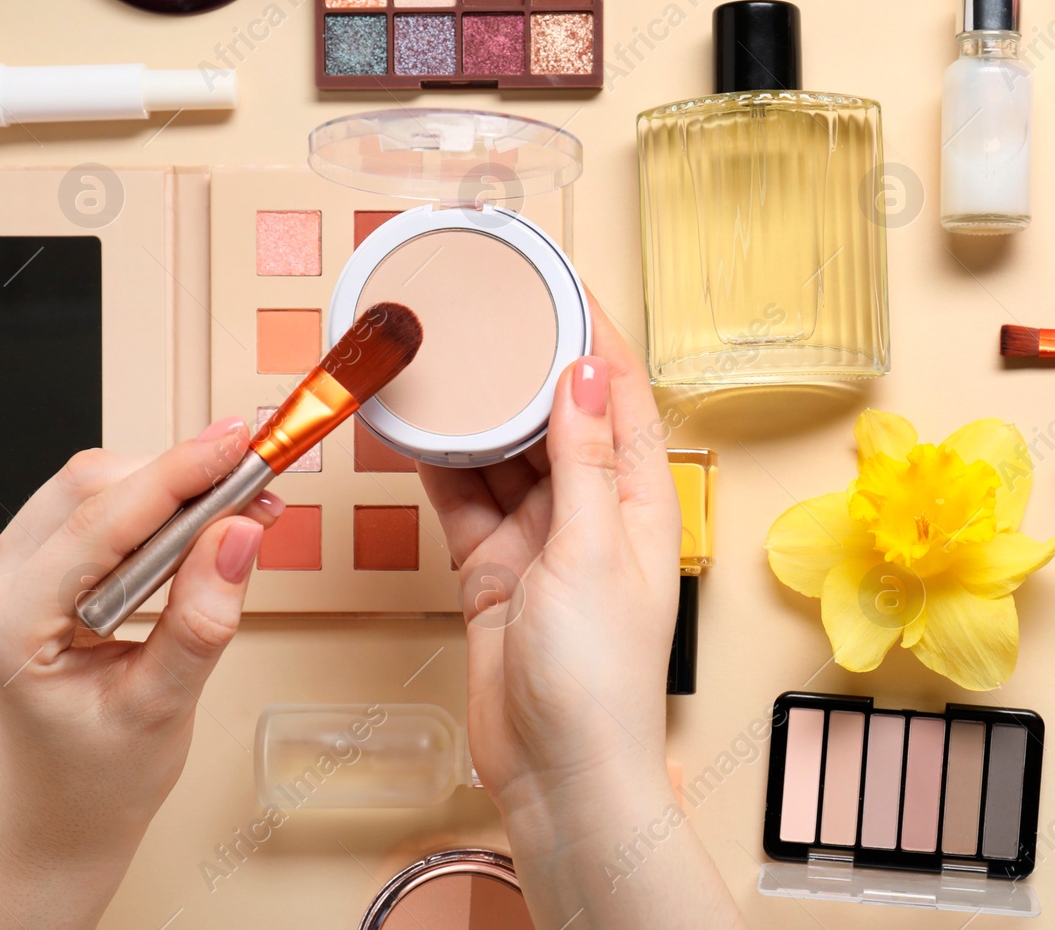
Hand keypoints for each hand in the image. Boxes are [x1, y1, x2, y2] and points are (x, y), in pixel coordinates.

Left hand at [0, 419, 280, 929]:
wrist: (64, 811)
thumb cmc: (100, 776)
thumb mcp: (165, 707)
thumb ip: (203, 619)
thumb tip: (240, 535)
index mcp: (9, 631)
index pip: (101, 523)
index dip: (178, 474)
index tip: (240, 445)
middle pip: (90, 488)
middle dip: (181, 479)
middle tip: (255, 489)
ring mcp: (0, 576)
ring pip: (91, 487)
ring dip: (169, 490)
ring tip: (234, 516)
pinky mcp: (25, 569)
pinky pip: (89, 508)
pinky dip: (150, 508)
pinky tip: (194, 530)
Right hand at [420, 306, 744, 928]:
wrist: (556, 775)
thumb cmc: (597, 678)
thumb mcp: (592, 553)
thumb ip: (585, 461)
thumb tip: (586, 373)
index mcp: (641, 501)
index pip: (622, 396)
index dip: (594, 334)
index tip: (559, 280)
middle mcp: (594, 511)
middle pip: (558, 417)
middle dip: (524, 364)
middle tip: (484, 308)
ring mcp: (542, 540)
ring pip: (504, 456)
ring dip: (476, 414)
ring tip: (440, 356)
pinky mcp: (495, 569)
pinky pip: (465, 501)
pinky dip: (440, 467)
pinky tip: (414, 428)